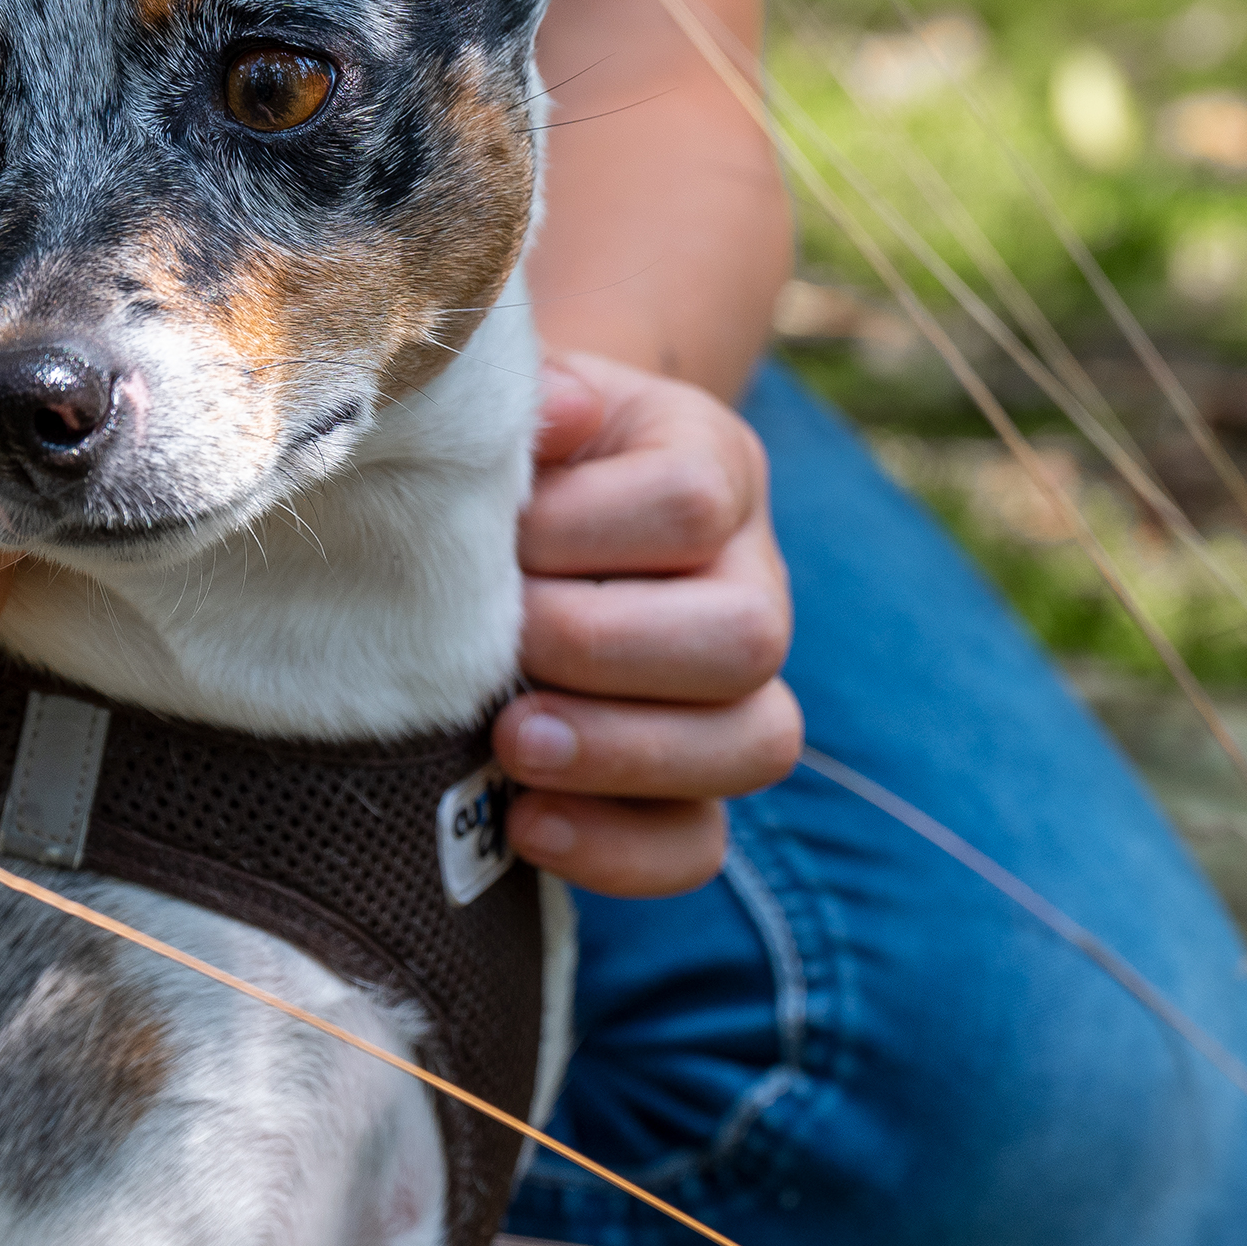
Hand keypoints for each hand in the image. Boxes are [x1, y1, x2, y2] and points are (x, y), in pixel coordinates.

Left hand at [499, 350, 802, 896]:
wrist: (527, 508)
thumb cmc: (518, 452)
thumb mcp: (523, 396)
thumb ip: (532, 394)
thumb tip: (554, 414)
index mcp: (713, 467)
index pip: (690, 505)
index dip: (581, 530)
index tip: (492, 537)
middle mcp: (751, 582)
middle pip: (748, 637)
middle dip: (605, 650)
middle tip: (501, 648)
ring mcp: (737, 694)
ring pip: (754, 745)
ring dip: (623, 752)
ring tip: (513, 744)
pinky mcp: (692, 784)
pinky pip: (700, 844)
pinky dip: (619, 851)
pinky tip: (527, 825)